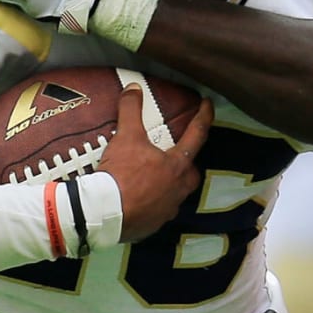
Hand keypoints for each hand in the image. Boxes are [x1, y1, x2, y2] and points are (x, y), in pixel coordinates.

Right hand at [98, 86, 213, 241]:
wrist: (105, 214)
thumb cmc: (122, 174)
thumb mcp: (126, 138)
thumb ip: (131, 111)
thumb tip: (133, 89)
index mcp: (177, 166)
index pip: (197, 135)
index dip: (204, 117)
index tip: (208, 105)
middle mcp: (178, 189)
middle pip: (191, 172)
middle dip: (187, 162)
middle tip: (176, 153)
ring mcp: (168, 209)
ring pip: (176, 193)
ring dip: (169, 184)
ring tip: (154, 176)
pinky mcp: (154, 224)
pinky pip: (158, 210)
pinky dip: (152, 202)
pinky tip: (140, 198)